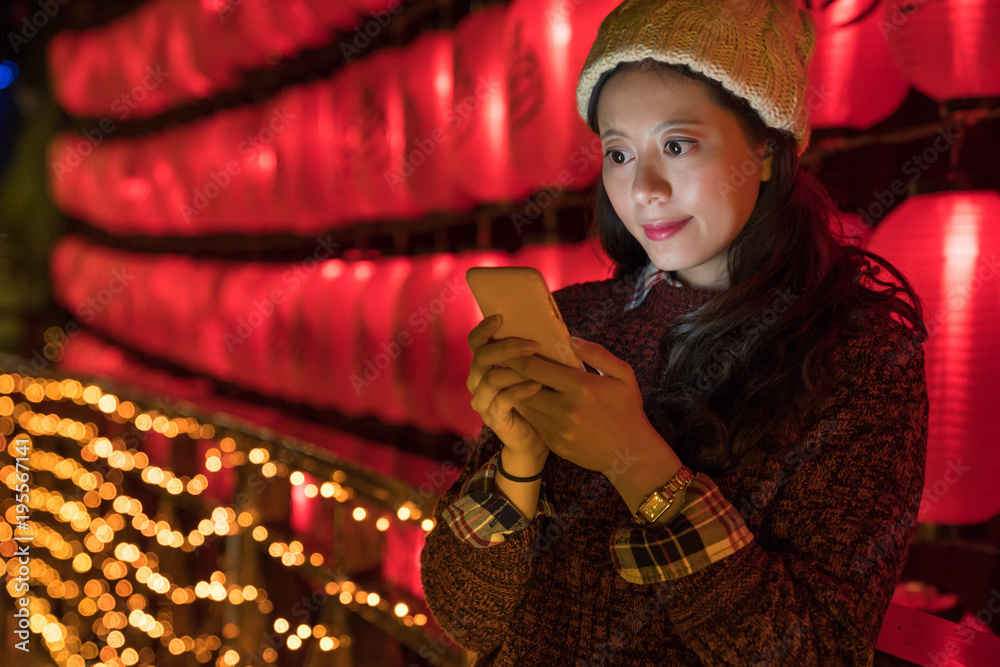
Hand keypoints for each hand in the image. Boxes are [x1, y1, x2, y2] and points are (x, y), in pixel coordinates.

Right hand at [466, 315, 547, 465]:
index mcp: (483, 366)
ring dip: (516, 370)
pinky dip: (520, 390)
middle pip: (481, 357)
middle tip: (533, 344)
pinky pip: (503, 400)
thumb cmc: (536, 398)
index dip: (484, 329)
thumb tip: (544, 325)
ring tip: (539, 366)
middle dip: (507, 348)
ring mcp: (483, 401)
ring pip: (491, 378)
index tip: (501, 318)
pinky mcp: (494, 418)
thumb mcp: (532, 371)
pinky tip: (537, 385)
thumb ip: (529, 353)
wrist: (535, 438)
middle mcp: (477, 382)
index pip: (475, 342)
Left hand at [507, 337, 682, 510]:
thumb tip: (571, 340)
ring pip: (525, 407)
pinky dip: (530, 412)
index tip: (507, 349)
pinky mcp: (555, 444)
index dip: (517, 358)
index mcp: (581, 387)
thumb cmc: (627, 410)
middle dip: (512, 375)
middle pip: (523, 387)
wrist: (631, 454)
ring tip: (513, 381)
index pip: (536, 369)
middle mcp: (566, 409)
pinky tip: (531, 402)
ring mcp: (559, 429)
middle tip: (503, 364)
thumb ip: (598, 354)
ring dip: (517, 393)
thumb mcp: (623, 376)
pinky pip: (534, 423)